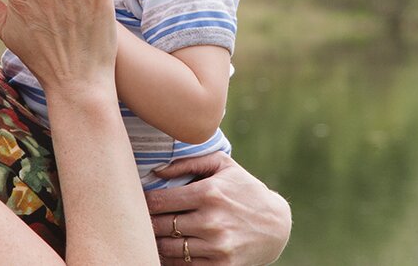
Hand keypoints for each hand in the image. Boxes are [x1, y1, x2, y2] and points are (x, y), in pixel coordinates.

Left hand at [145, 153, 291, 265]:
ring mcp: (216, 246)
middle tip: (143, 219)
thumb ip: (189, 162)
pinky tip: (171, 249)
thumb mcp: (223, 166)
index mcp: (209, 193)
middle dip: (148, 222)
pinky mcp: (221, 265)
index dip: (144, 202)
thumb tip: (157, 171)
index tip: (142, 202)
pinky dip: (172, 259)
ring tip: (155, 234)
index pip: (158, 201)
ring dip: (157, 242)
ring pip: (168, 248)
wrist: (276, 226)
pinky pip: (183, 265)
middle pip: (159, 226)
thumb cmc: (245, 190)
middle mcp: (211, 221)